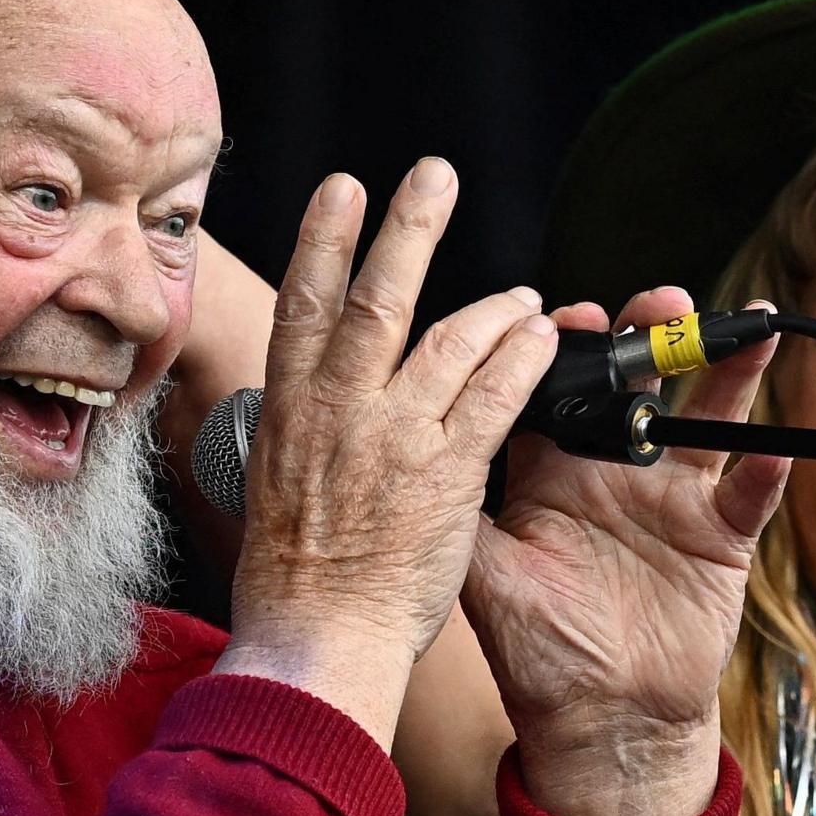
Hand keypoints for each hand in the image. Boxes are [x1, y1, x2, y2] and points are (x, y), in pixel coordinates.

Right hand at [217, 162, 556, 748]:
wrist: (318, 642)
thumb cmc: (295, 582)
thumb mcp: (273, 488)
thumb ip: (299, 434)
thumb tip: (302, 403)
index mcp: (291, 409)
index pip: (304, 304)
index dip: (323, 239)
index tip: (341, 189)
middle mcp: (339, 408)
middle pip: (378, 297)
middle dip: (409, 227)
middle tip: (435, 173)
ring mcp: (393, 436)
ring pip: (450, 341)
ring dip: (493, 307)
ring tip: (522, 297)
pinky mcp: (445, 472)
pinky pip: (493, 397)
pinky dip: (520, 360)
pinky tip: (541, 338)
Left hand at [465, 288, 789, 815]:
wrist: (598, 721)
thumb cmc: (536, 652)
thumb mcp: (486, 579)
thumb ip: (465, 514)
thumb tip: (424, 450)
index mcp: (556, 472)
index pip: (563, 390)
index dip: (567, 349)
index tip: (571, 318)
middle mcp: (618, 472)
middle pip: (641, 385)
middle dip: (651, 338)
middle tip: (659, 303)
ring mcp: (675, 500)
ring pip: (706, 418)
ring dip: (725, 373)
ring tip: (742, 329)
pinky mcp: (721, 540)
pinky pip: (747, 495)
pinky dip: (767, 470)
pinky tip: (775, 446)